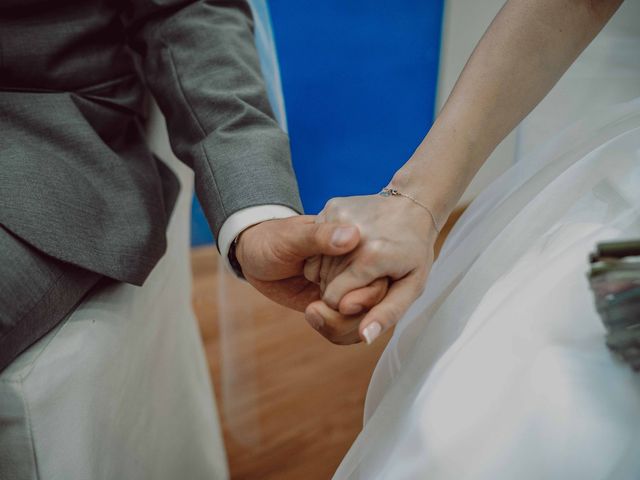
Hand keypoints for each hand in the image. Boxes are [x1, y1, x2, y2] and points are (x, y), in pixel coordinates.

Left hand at [235, 215, 386, 314]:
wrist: (255, 256)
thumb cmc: (272, 239)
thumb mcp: (292, 236)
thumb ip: (320, 236)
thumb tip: (351, 236)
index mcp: (354, 241)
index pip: (379, 270)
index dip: (368, 292)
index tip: (345, 304)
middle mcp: (358, 265)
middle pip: (377, 299)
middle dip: (355, 314)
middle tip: (318, 308)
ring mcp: (348, 287)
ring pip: (365, 316)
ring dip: (342, 325)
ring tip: (312, 313)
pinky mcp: (337, 304)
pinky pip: (349, 325)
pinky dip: (335, 330)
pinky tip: (313, 316)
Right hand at [304, 194, 438, 343]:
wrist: (413, 205)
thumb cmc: (415, 250)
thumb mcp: (412, 287)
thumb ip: (386, 314)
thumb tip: (364, 336)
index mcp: (372, 257)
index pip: (334, 299)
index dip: (344, 305)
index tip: (361, 296)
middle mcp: (353, 235)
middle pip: (325, 283)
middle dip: (339, 290)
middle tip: (363, 280)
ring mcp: (340, 217)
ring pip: (317, 265)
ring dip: (331, 274)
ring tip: (357, 266)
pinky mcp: (332, 207)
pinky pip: (316, 244)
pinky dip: (326, 254)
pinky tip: (347, 251)